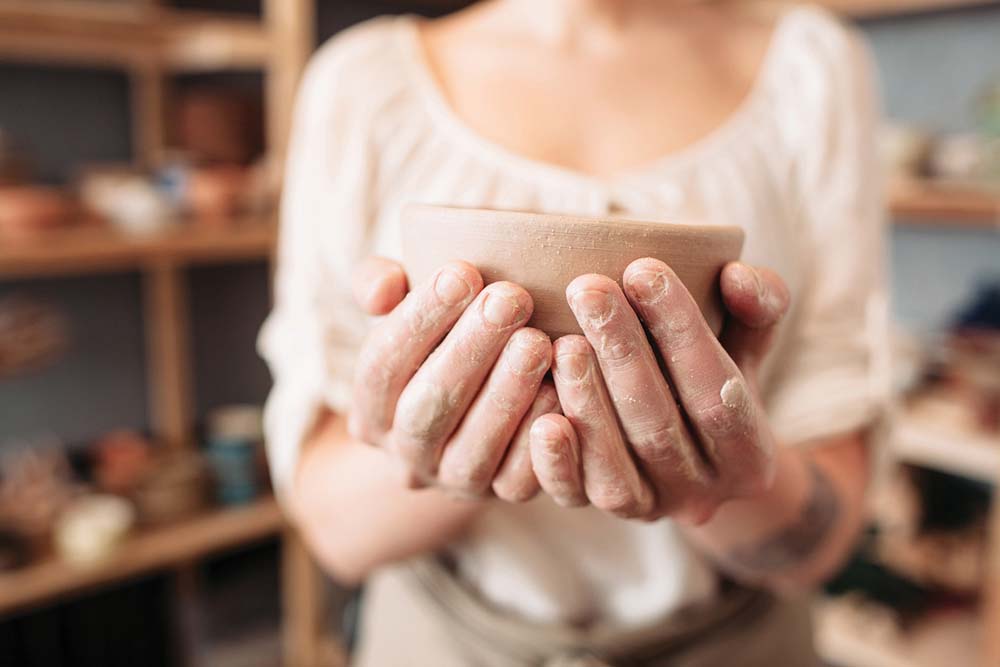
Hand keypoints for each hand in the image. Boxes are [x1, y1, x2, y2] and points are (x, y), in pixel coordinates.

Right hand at [347, 257, 556, 500]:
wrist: (483, 403)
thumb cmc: (444, 336)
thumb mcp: (405, 307)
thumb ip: (381, 286)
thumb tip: (381, 289)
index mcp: (371, 409)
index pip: (381, 366)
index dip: (418, 319)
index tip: (462, 272)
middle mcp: (405, 455)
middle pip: (427, 408)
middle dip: (469, 351)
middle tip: (510, 299)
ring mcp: (454, 482)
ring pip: (472, 449)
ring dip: (506, 393)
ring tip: (539, 341)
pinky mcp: (502, 497)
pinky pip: (518, 478)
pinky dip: (538, 439)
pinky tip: (559, 391)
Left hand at [531, 258, 789, 522]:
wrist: (693, 460)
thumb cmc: (712, 378)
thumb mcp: (748, 345)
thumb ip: (756, 307)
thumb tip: (738, 276)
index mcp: (750, 455)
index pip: (717, 390)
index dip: (680, 330)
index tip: (642, 269)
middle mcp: (702, 493)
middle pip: (658, 423)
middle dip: (622, 351)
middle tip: (587, 288)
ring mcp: (649, 508)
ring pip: (616, 463)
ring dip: (586, 400)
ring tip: (560, 340)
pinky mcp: (600, 512)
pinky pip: (574, 493)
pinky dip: (556, 460)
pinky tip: (539, 417)